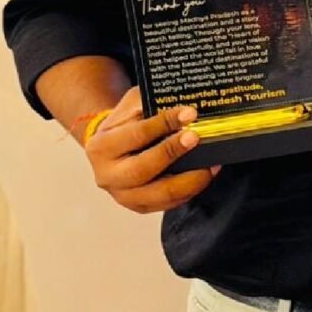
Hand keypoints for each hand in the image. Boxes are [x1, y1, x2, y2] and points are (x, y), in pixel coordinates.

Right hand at [84, 85, 219, 213]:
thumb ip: (151, 105)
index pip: (137, 134)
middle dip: (172, 153)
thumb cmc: (125, 122)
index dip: (164, 123)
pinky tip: (205, 175)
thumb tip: (184, 109)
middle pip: (143, 170)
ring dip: (188, 180)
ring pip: (158, 194)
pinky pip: (167, 204)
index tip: (189, 113)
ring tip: (210, 163)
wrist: (111, 147)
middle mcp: (108, 176)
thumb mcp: (131, 105)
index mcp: (102, 147)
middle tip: (196, 137)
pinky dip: (189, 191)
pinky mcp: (140, 207)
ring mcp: (123, 196)